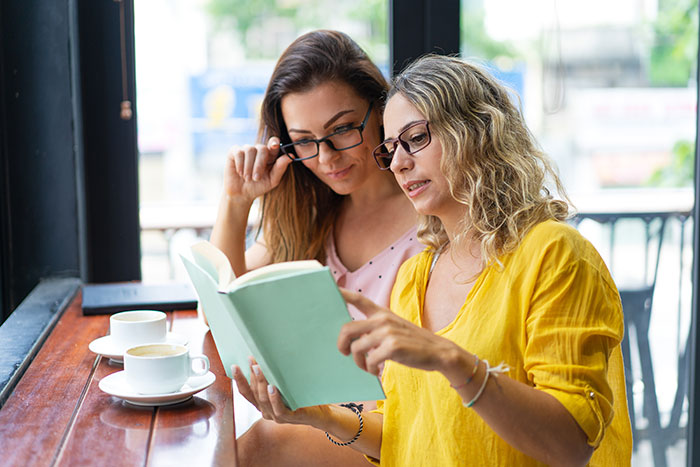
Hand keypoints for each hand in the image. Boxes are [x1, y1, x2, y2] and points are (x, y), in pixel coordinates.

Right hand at [223, 137, 292, 201]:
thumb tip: (291, 156)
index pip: (273, 143)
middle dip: (259, 164)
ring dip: (249, 167)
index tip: (274, 146)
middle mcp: (258, 150)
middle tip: (256, 178)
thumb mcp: (272, 180)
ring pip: (249, 150)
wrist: (241, 193)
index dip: (274, 142)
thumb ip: (281, 168)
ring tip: (247, 178)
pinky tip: (240, 173)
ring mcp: (246, 149)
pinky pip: (238, 152)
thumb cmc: (259, 186)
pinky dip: (240, 164)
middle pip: (262, 148)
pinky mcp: (234, 151)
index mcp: (270, 155)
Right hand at [231, 359, 327, 426]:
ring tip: (258, 368)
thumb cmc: (300, 397)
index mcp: (262, 404)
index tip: (234, 366)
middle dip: (251, 376)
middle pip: (254, 393)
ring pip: (264, 399)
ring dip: (260, 382)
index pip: (246, 392)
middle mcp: (266, 411)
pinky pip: (278, 409)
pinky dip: (274, 398)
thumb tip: (265, 357)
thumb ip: (273, 378)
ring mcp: (276, 416)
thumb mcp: (283, 385)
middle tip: (250, 361)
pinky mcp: (288, 418)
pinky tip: (272, 388)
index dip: (239, 380)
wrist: (319, 412)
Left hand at [338, 289, 464, 376]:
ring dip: (358, 362)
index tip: (330, 290)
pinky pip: (369, 360)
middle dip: (342, 345)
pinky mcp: (392, 347)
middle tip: (345, 354)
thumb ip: (376, 329)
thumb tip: (353, 340)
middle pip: (347, 329)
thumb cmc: (413, 343)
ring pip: (356, 348)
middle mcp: (383, 320)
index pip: (358, 299)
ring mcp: (387, 332)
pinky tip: (377, 371)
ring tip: (367, 367)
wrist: (439, 352)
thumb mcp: (395, 328)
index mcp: (382, 313)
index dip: (343, 294)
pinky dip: (370, 369)